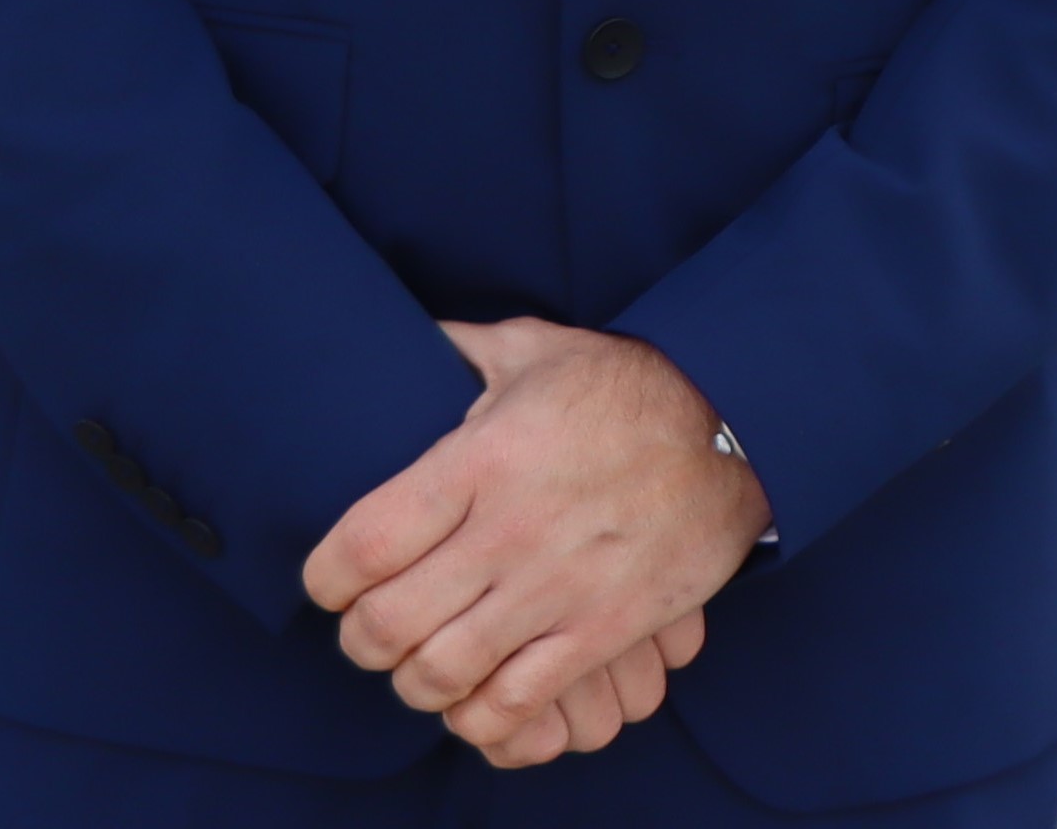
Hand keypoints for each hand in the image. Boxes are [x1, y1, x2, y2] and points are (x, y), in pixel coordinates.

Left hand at [304, 317, 771, 766]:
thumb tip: (405, 337)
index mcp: (480, 457)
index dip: (324, 576)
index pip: (363, 542)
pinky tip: (472, 696)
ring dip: (413, 681)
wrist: (732, 426)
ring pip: (441, 675)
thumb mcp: (535, 348)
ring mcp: (556, 589)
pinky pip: (515, 707)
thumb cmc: (624, 385)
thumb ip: (460, 349)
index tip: (328, 579)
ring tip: (415, 661)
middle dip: (359, 638)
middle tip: (365, 626)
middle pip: (387, 624)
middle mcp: (509, 530)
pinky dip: (477, 719)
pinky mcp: (600, 633)